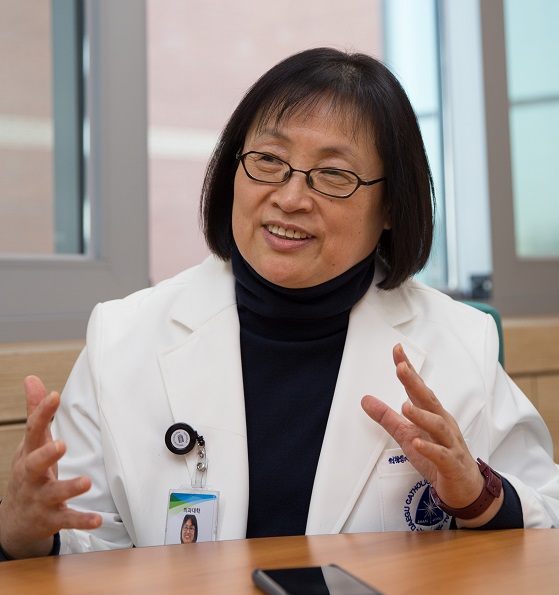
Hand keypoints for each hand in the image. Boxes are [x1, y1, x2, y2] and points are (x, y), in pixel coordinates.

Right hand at [0, 376, 101, 558]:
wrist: (16, 520)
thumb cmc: (30, 472)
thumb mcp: (31, 442)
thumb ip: (36, 412)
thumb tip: (33, 379)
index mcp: (29, 454)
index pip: (34, 431)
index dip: (43, 412)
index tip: (55, 395)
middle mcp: (32, 476)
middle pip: (35, 464)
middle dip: (46, 454)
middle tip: (61, 444)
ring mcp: (40, 498)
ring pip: (53, 493)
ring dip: (69, 488)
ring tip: (85, 481)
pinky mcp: (51, 518)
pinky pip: (67, 519)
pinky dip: (81, 520)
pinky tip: (96, 519)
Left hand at [361, 344, 499, 523]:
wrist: (466, 487)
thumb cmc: (438, 457)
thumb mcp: (407, 435)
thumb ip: (387, 417)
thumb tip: (365, 400)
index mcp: (431, 414)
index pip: (418, 387)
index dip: (408, 369)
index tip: (397, 351)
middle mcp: (442, 423)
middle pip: (429, 400)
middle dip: (415, 383)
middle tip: (401, 368)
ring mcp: (449, 443)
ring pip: (437, 425)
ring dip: (421, 415)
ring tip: (405, 407)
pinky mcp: (452, 464)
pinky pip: (441, 455)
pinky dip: (430, 448)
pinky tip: (418, 443)